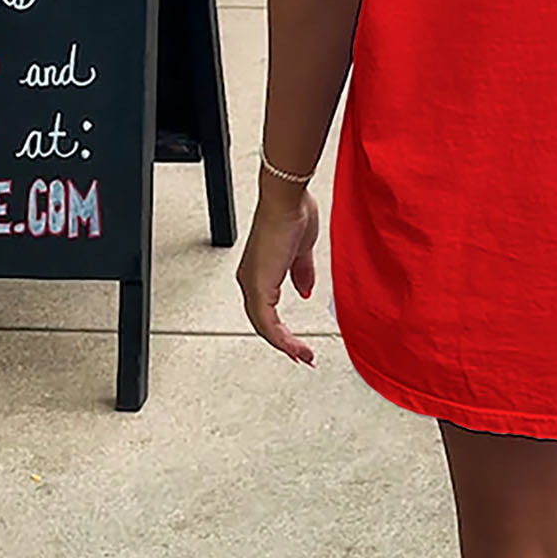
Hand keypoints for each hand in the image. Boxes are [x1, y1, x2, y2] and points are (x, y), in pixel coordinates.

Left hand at [236, 185, 319, 364]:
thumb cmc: (292, 213)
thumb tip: (305, 292)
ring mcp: (253, 283)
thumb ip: (302, 274)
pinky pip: (267, 321)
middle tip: (302, 357)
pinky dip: (281, 338)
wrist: (287, 200)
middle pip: (263, 323)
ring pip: (264, 326)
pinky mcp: (258, 285)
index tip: (298, 344)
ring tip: (304, 356)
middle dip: (284, 344)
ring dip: (285, 345)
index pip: (267, 311)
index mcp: (259, 272)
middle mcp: (251, 280)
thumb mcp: (301, 252)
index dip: (282, 331)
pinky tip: (295, 347)